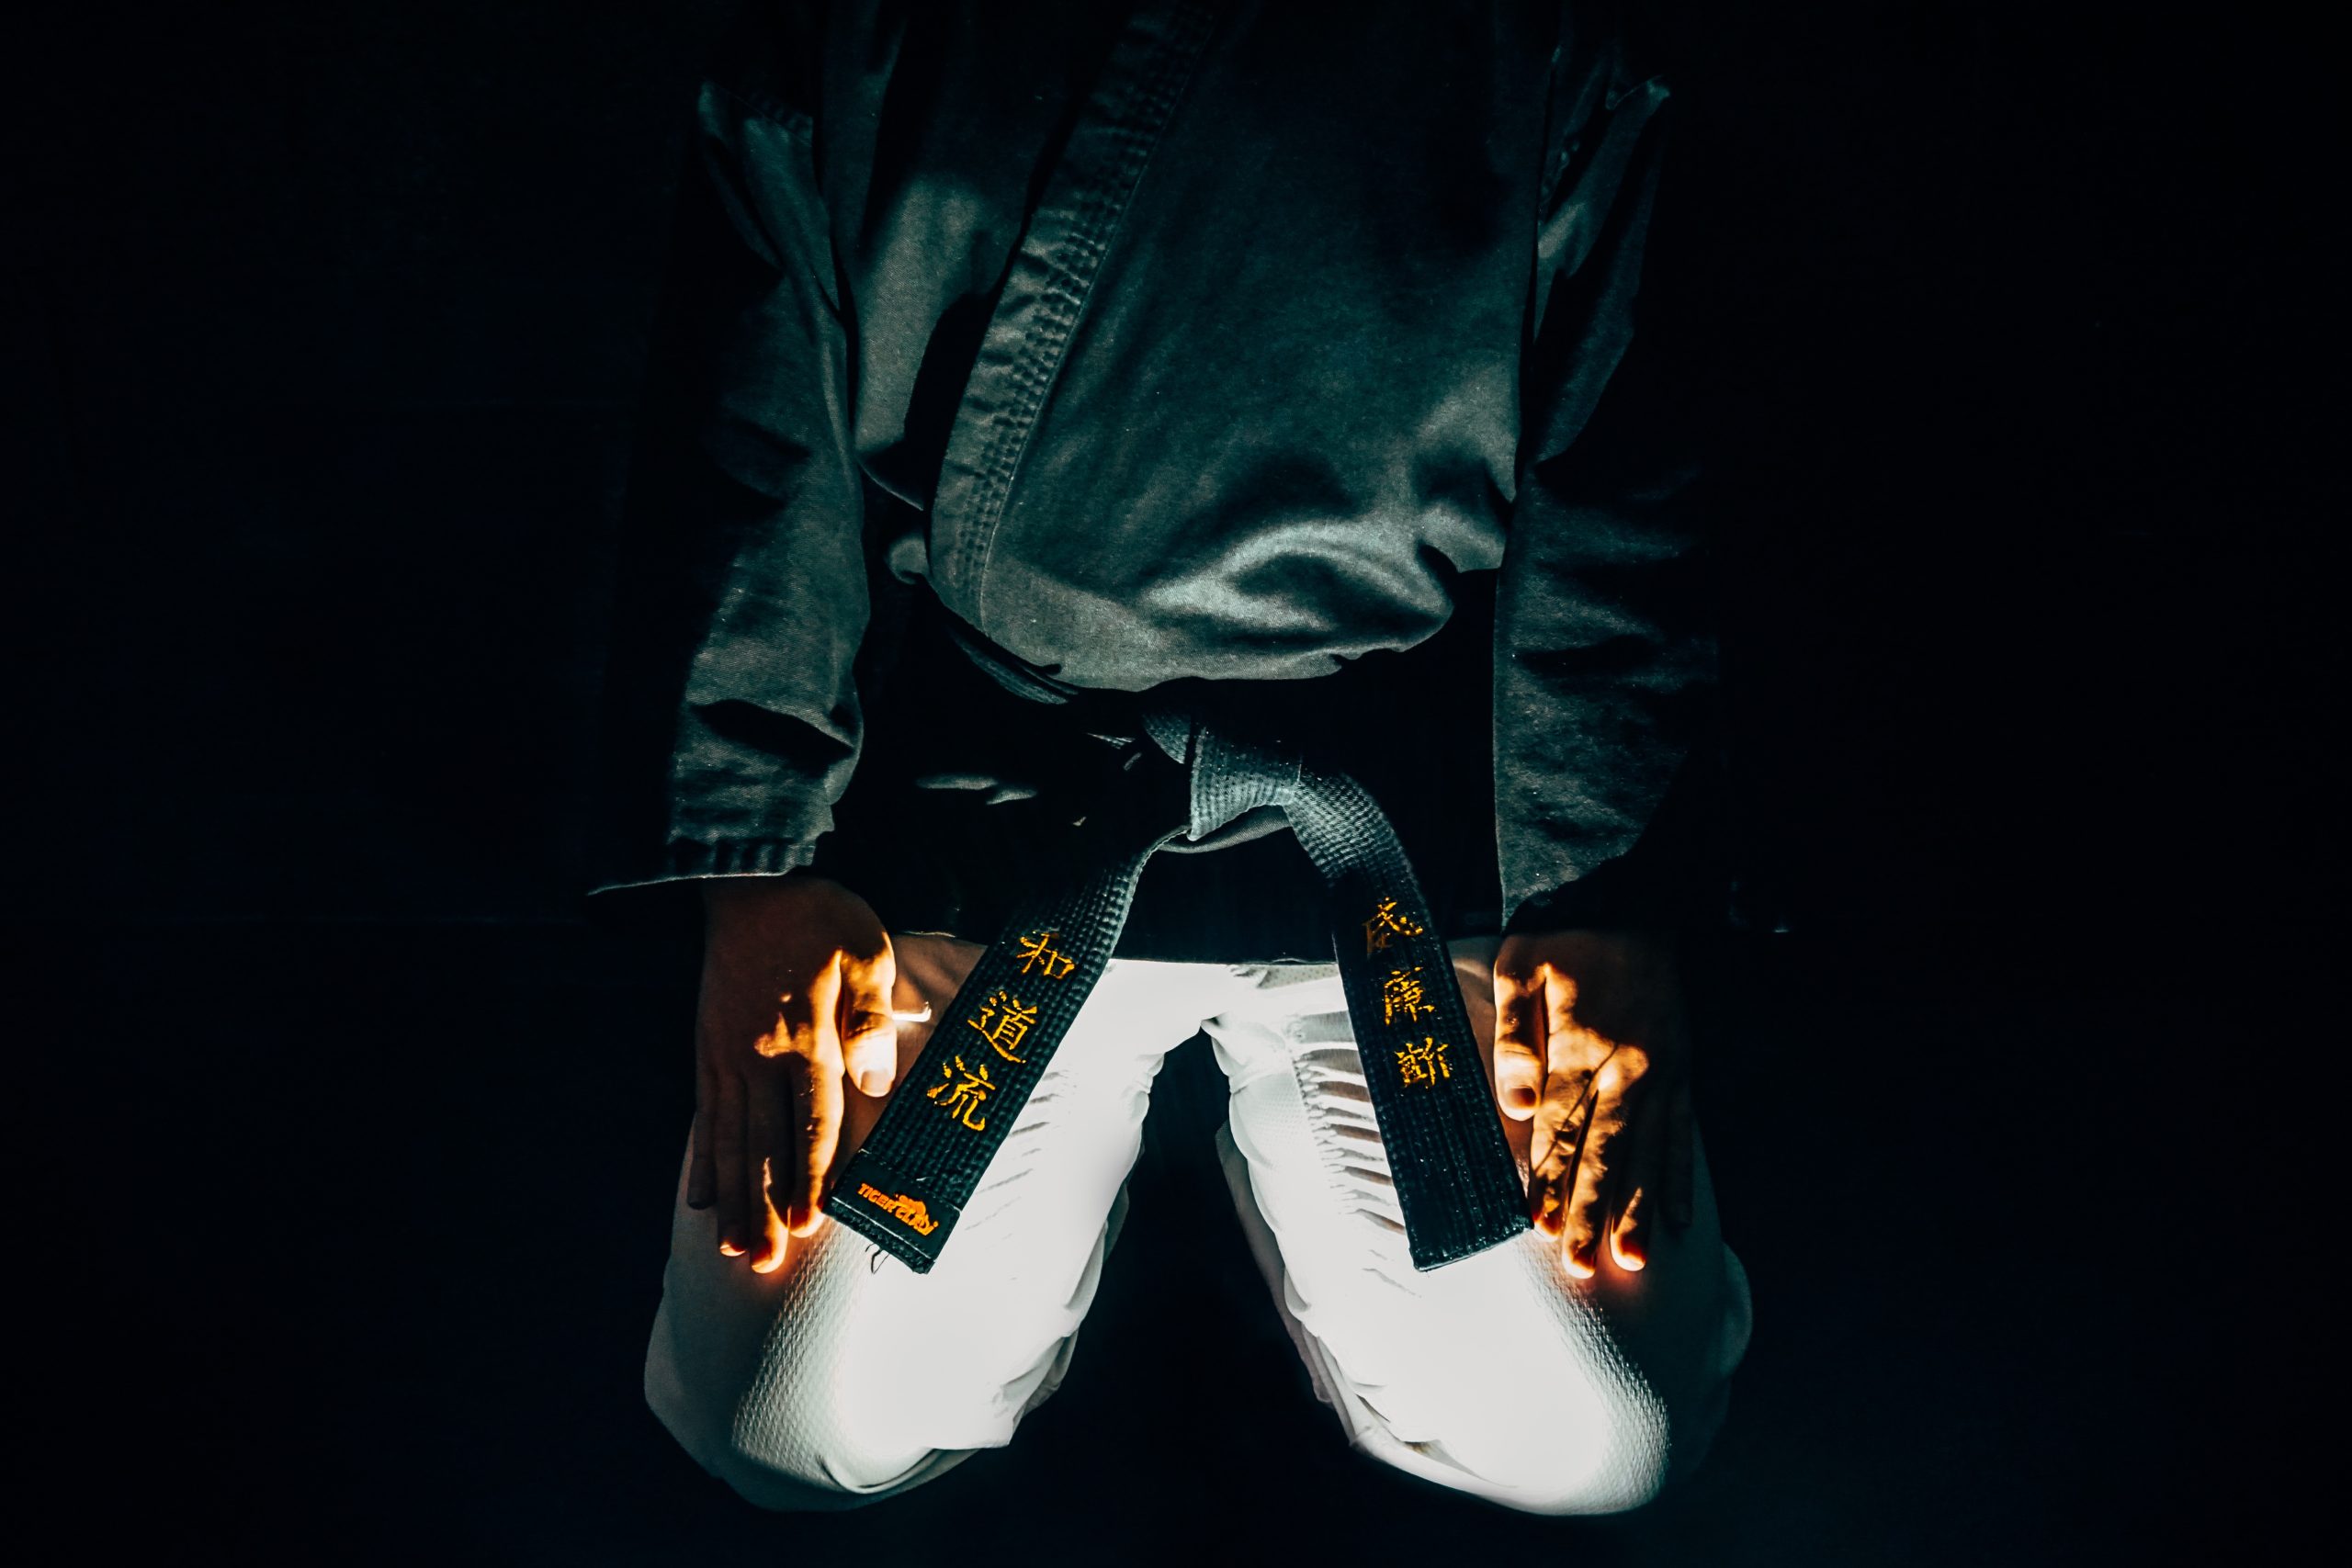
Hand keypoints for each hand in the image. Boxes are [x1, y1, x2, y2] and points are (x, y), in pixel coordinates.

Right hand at [692, 875, 901, 1272]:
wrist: (749, 883)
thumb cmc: (819, 916)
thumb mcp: (865, 951)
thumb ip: (872, 1018)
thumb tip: (876, 1083)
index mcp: (807, 1037)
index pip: (813, 1120)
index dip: (811, 1175)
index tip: (808, 1224)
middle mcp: (761, 1057)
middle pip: (765, 1144)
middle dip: (764, 1207)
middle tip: (761, 1263)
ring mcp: (727, 1057)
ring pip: (731, 1141)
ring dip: (732, 1197)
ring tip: (731, 1247)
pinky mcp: (708, 1050)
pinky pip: (705, 1117)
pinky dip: (703, 1160)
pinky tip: (698, 1198)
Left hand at [1491, 929, 1694, 1277]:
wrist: (1630, 893)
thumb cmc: (1562, 934)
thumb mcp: (1520, 968)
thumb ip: (1515, 1038)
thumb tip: (1515, 1106)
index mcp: (1579, 1046)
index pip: (1558, 1128)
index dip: (1545, 1178)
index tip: (1536, 1226)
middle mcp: (1624, 1067)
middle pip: (1602, 1152)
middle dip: (1588, 1211)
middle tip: (1578, 1266)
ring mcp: (1660, 1072)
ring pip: (1647, 1153)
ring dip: (1639, 1209)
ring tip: (1632, 1260)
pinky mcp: (1683, 1069)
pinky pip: (1684, 1133)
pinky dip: (1681, 1178)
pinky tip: (1682, 1221)